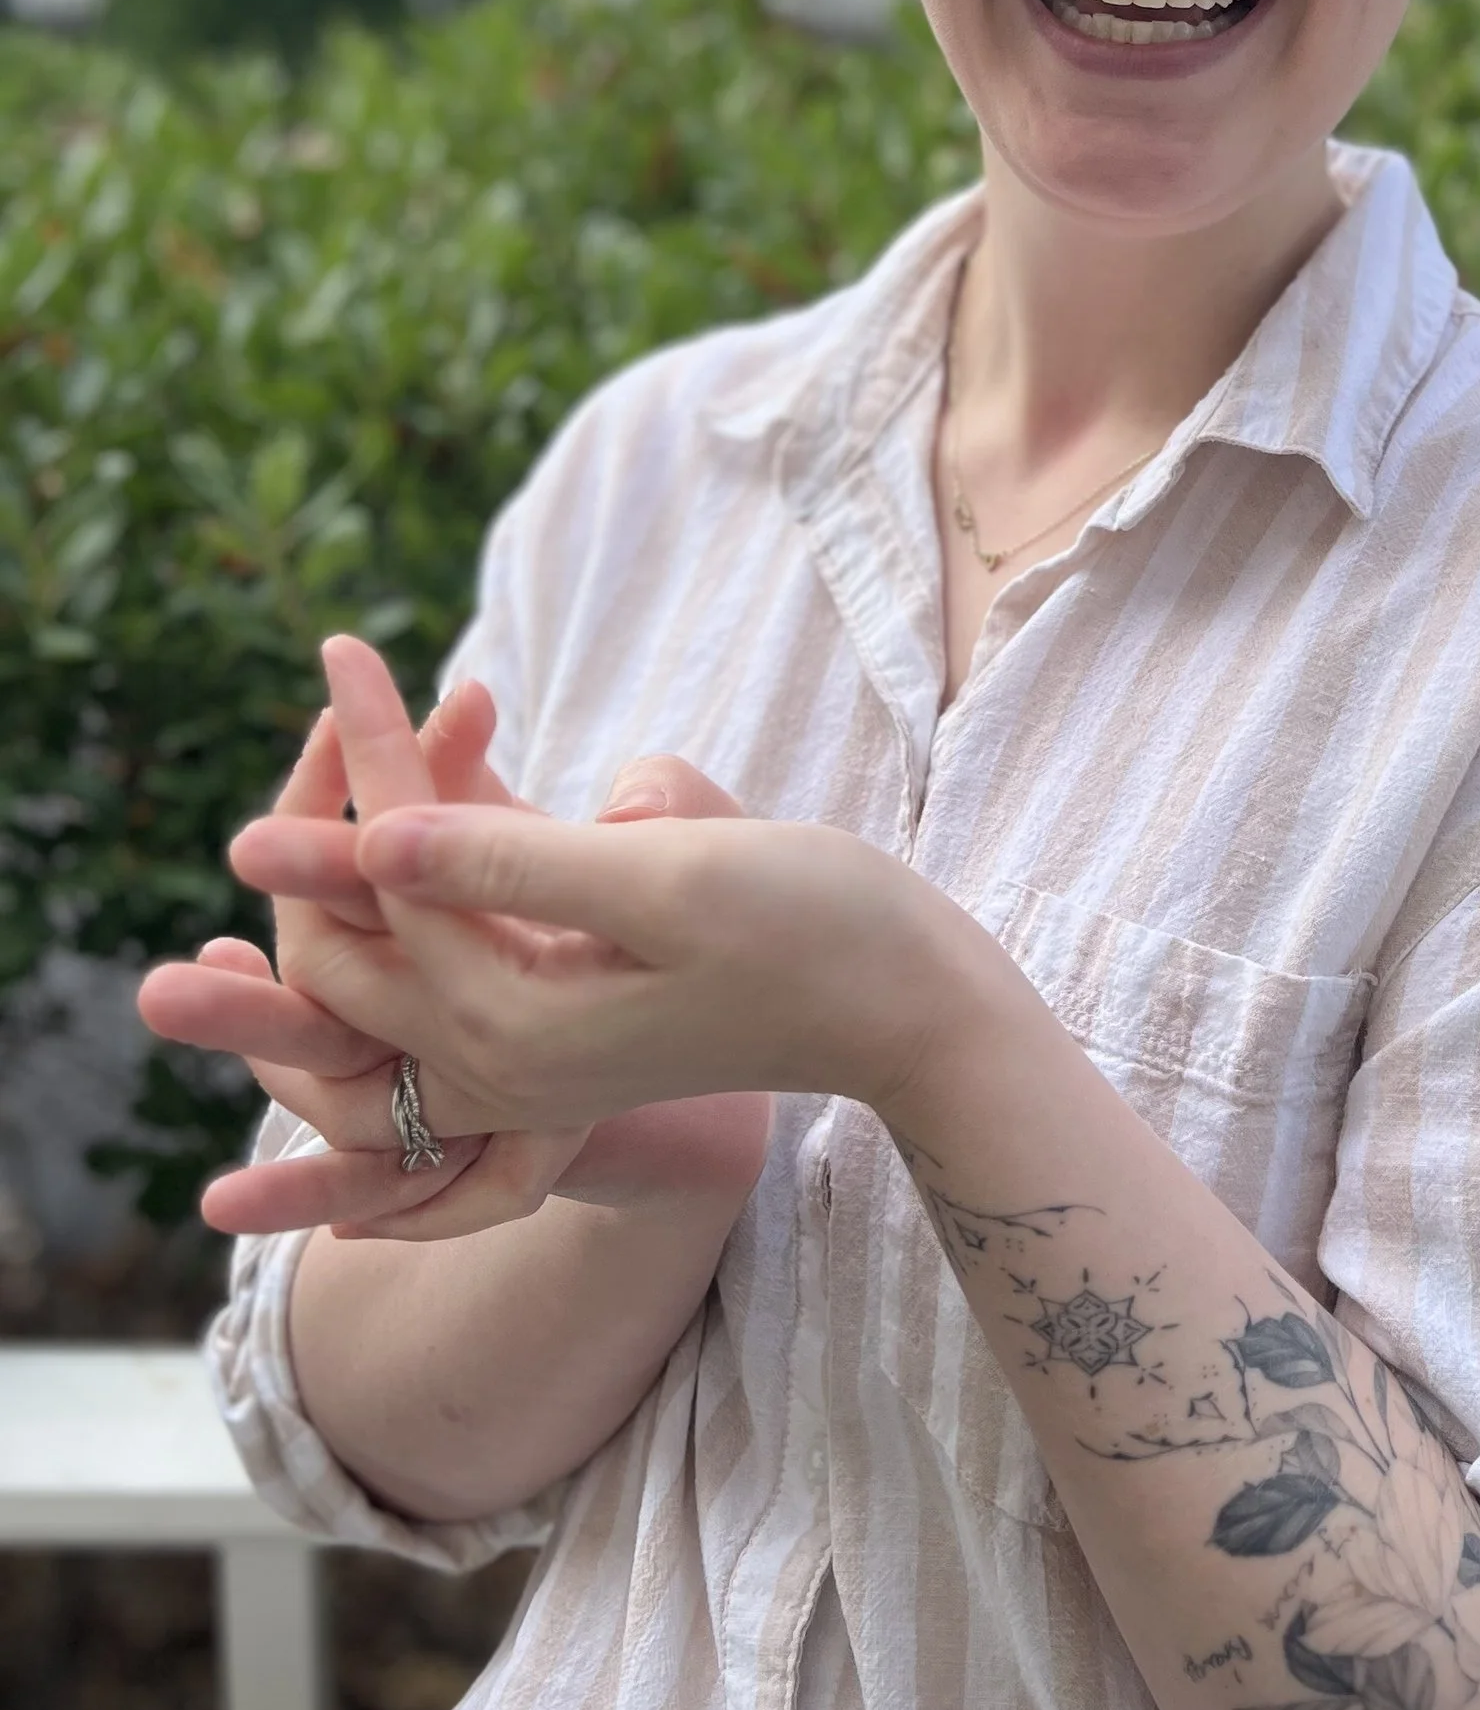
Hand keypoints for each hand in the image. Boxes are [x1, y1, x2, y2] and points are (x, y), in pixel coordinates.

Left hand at [232, 750, 1006, 1151]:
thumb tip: (373, 838)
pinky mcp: (560, 1034)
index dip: (369, 755)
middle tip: (349, 679)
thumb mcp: (672, 880)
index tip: (342, 647)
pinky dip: (441, 873)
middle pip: (356, 935)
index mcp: (511, 1029)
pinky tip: (454, 790)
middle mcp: (499, 1063)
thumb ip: (517, 863)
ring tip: (382, 726)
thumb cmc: (815, 929)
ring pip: (397, 947)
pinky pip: (456, 952)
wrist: (907, 1009)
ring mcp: (527, 1061)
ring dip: (379, 844)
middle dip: (341, 806)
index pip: (393, 878)